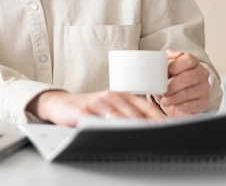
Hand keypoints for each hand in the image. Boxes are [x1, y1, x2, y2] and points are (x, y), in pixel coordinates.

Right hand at [27, 90, 165, 126]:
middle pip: (135, 112)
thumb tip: (152, 128)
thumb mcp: (109, 107)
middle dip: (149, 125)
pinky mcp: (83, 112)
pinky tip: (117, 133)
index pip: (145, 105)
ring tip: (145, 136)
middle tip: (161, 136)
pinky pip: (98, 121)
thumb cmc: (88, 108)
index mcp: (120, 95)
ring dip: (133, 126)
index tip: (171, 129)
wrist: (59, 104)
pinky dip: (109, 127)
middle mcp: (110, 96)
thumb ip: (127, 114)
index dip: (158, 117)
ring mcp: (96, 103)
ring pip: (119, 116)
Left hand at [153, 49, 209, 115]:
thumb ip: (168, 57)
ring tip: (164, 101)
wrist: (177, 92)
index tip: (167, 71)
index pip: (188, 60)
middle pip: (188, 78)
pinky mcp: (203, 101)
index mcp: (193, 62)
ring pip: (189, 93)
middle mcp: (201, 73)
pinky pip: (192, 104)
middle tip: (163, 92)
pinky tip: (173, 105)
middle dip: (173, 86)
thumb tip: (172, 53)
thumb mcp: (167, 65)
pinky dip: (180, 106)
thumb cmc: (171, 76)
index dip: (177, 66)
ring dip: (174, 98)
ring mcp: (204, 88)